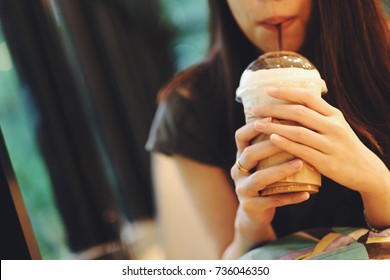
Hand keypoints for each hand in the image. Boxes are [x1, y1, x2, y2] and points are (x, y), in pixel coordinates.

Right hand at [231, 118, 309, 246]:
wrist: (254, 212)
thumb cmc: (264, 180)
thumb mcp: (262, 162)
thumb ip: (271, 145)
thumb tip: (297, 117)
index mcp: (241, 156)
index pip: (240, 137)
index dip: (253, 127)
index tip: (272, 118)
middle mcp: (238, 170)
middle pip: (249, 155)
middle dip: (270, 146)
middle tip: (292, 138)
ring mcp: (243, 189)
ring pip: (259, 179)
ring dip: (280, 170)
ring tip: (301, 163)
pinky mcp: (251, 206)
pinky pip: (271, 201)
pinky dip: (290, 197)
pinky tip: (306, 193)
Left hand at [252, 87, 388, 194]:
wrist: (365, 170)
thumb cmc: (343, 145)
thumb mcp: (336, 124)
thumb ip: (318, 113)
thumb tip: (292, 100)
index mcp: (334, 114)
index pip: (308, 97)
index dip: (287, 92)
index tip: (268, 90)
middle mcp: (333, 126)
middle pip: (299, 113)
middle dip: (274, 109)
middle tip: (256, 109)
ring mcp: (331, 144)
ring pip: (299, 132)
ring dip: (275, 127)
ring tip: (257, 124)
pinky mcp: (327, 162)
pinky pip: (302, 151)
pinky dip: (286, 144)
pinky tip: (272, 139)